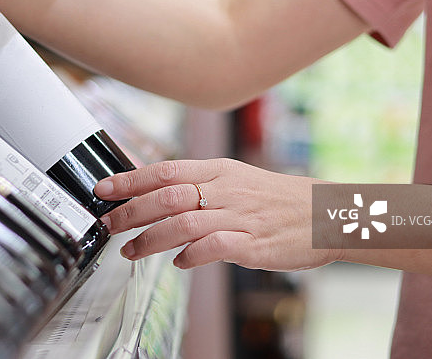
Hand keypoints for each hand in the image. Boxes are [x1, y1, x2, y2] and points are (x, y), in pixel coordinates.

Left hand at [94, 158, 340, 270]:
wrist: (327, 214)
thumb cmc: (280, 198)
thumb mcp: (237, 179)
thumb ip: (199, 184)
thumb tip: (157, 194)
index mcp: (219, 170)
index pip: (165, 169)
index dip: (130, 179)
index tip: (104, 189)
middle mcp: (226, 190)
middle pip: (166, 195)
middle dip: (130, 211)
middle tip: (108, 224)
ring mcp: (239, 217)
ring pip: (182, 222)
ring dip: (150, 238)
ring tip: (131, 251)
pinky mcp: (253, 244)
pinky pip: (213, 248)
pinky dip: (190, 255)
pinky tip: (178, 263)